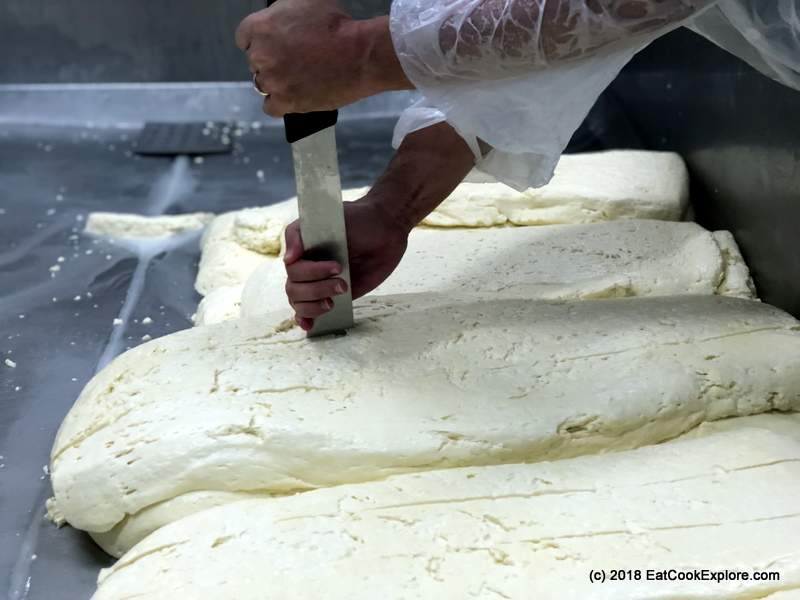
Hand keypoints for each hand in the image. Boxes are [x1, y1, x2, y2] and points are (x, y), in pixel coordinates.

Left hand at [235, 1, 410, 116]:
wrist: (359, 55)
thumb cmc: (339, 27)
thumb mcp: (306, 3)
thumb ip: (282, 12)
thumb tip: (280, 18)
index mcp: (261, 27)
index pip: (244, 37)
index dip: (260, 41)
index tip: (270, 46)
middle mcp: (261, 54)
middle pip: (255, 62)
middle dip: (271, 60)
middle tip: (293, 60)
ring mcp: (273, 81)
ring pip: (262, 84)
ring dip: (276, 81)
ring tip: (296, 77)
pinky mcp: (286, 102)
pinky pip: (270, 107)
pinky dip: (279, 103)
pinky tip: (290, 96)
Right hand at [283, 198, 408, 330]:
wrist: (385, 228)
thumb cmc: (357, 219)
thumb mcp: (329, 217)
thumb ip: (302, 235)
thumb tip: (288, 260)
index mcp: (302, 249)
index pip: (293, 269)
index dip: (312, 272)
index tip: (337, 266)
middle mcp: (307, 266)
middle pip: (295, 289)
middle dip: (318, 289)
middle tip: (342, 282)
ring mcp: (318, 282)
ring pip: (299, 302)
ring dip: (314, 305)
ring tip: (335, 299)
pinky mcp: (332, 294)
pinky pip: (310, 310)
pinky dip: (306, 319)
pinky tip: (309, 325)